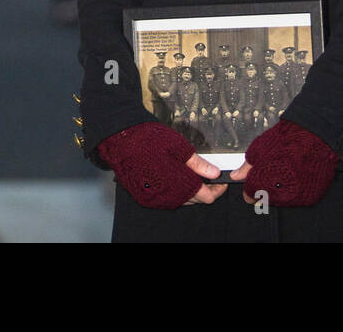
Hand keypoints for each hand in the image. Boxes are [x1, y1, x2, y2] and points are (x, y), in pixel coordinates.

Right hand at [96, 122, 227, 208]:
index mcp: (180, 185)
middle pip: (195, 201)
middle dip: (204, 189)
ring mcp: (155, 199)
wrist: (121, 140)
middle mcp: (168, 197)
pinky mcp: (145, 198)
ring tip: (190, 174)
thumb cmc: (149, 140)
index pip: (207, 197)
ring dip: (188, 191)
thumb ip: (198, 164)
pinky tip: (173, 178)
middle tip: (207, 175)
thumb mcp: (179, 148)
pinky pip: (166, 200)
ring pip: (180, 201)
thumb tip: (214, 173)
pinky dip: (174, 192)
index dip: (217, 188)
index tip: (220, 180)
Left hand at [231, 119, 337, 206]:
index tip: (250, 184)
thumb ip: (246, 167)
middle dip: (264, 189)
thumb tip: (236, 175)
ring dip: (279, 191)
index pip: (250, 194)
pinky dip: (295, 191)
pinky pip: (298, 199)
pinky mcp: (310, 197)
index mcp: (264, 183)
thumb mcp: (259, 150)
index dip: (249, 188)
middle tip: (270, 173)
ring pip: (282, 201)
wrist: (314, 136)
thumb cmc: (287, 140)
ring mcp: (297, 198)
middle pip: (266, 199)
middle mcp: (281, 194)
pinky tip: (295, 176)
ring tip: (283, 172)